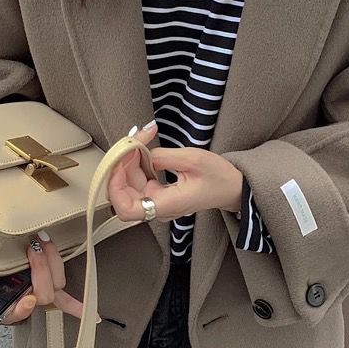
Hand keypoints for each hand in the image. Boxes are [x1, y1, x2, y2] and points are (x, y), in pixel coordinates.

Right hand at [0, 245, 90, 327]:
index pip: (11, 312)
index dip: (20, 308)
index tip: (26, 298)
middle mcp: (19, 303)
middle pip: (40, 293)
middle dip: (40, 270)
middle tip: (32, 247)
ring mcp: (36, 296)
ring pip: (54, 286)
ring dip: (52, 264)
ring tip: (43, 244)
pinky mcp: (49, 289)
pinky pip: (65, 299)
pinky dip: (77, 307)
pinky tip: (91, 314)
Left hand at [106, 121, 243, 221]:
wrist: (233, 187)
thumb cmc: (219, 178)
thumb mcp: (194, 159)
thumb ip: (163, 156)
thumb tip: (141, 154)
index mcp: (167, 205)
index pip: (126, 209)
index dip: (115, 187)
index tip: (120, 164)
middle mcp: (159, 207)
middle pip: (124, 192)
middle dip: (123, 164)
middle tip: (134, 141)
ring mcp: (157, 201)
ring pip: (129, 183)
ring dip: (130, 160)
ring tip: (142, 138)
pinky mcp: (158, 193)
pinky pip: (139, 179)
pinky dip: (137, 162)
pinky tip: (144, 147)